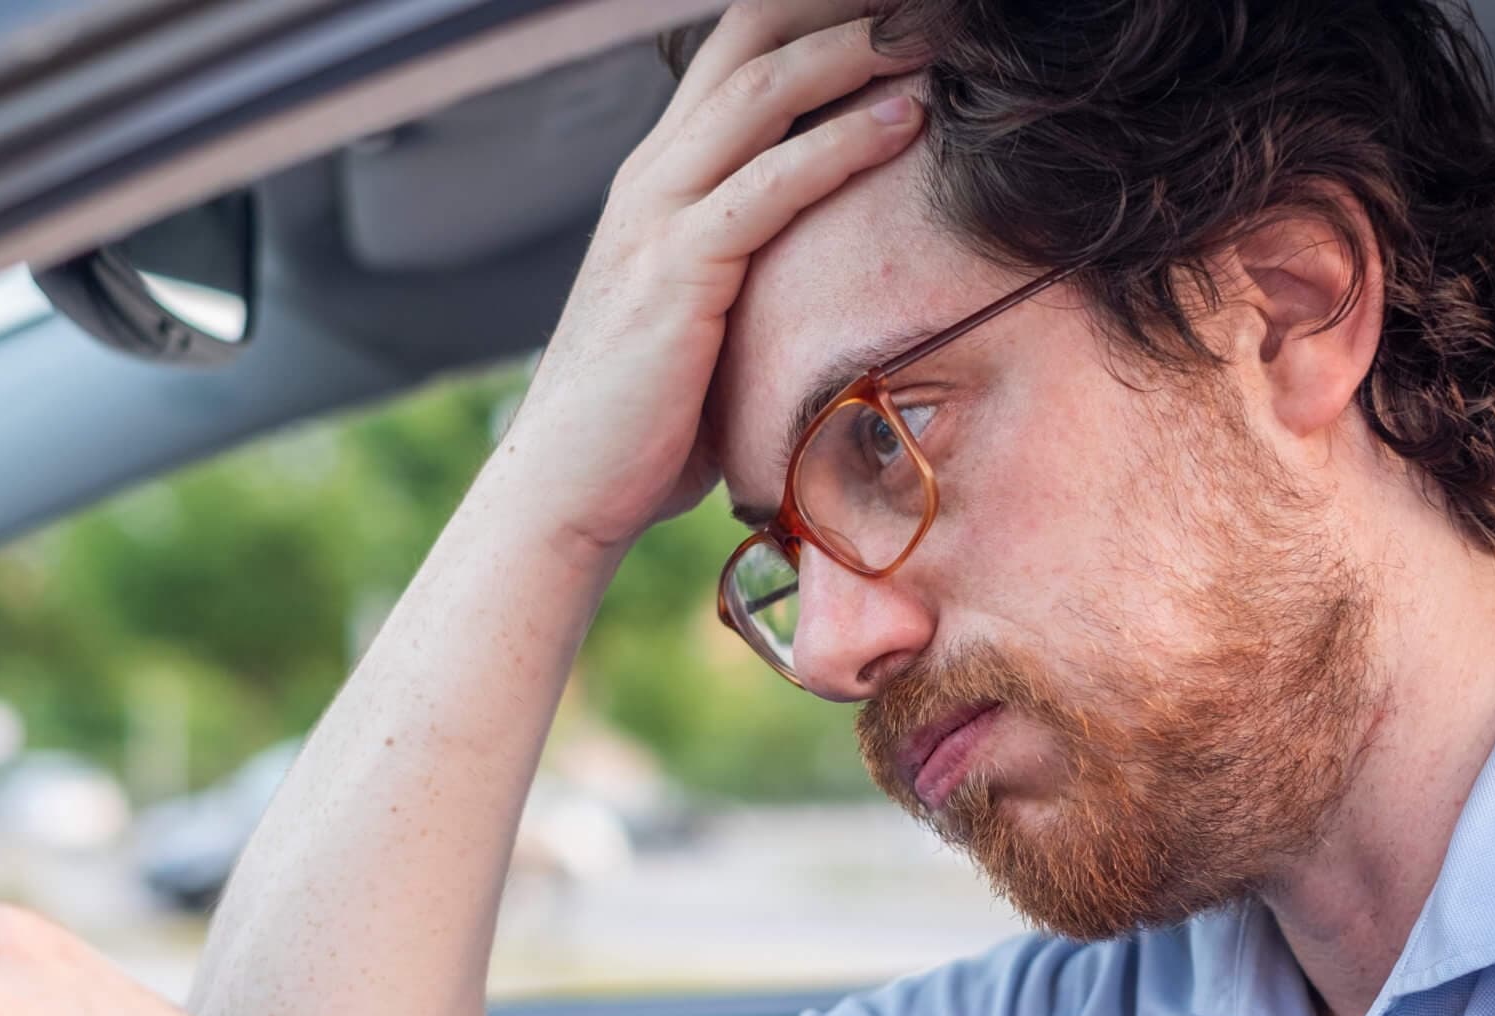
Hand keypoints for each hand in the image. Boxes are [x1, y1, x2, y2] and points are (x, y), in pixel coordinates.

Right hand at [486, 0, 925, 559]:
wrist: (563, 489)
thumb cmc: (642, 426)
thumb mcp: (702, 324)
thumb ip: (749, 278)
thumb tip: (822, 286)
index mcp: (659, 180)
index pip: (736, 54)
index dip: (810, 17)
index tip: (892, 10)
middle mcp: (652, 176)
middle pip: (748, 40)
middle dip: (837, 10)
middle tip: (924, 1)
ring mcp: (657, 216)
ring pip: (763, 91)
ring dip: (855, 50)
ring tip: (931, 32)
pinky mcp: (677, 269)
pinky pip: (771, 182)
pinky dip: (844, 142)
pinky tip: (906, 119)